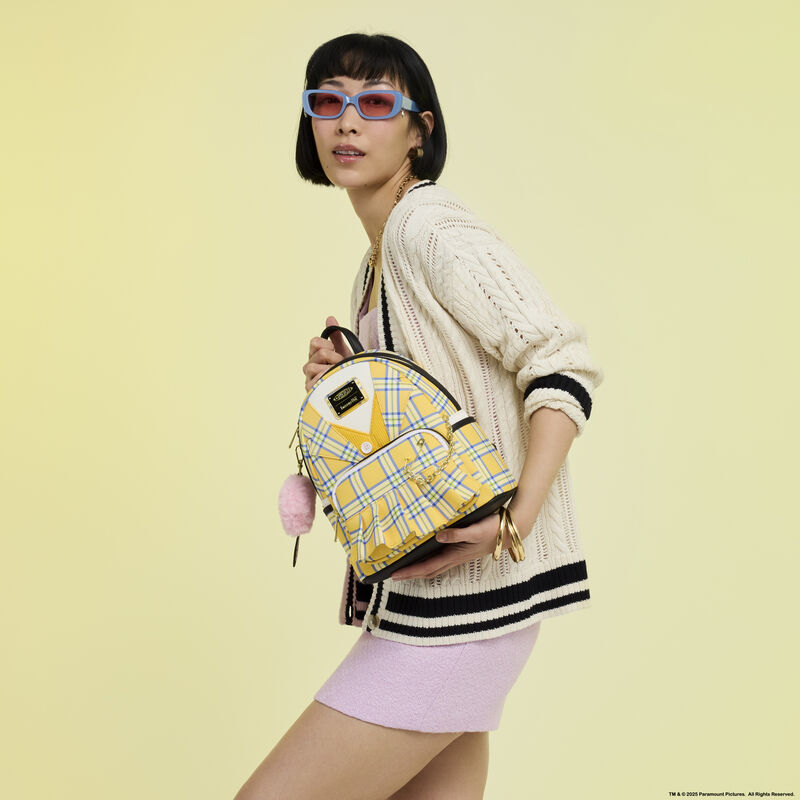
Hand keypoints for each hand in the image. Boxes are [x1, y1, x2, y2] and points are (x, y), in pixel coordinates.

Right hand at [303, 315, 353, 392]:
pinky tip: (333, 381)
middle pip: (317, 353)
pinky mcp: (311, 392)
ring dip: (329, 368)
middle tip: (341, 364)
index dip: (326, 343)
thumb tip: (330, 317)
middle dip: (333, 356)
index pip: (314, 342)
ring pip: (312, 366)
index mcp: (317, 356)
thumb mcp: (345, 352)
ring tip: (338, 374)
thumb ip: (337, 337)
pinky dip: (324, 379)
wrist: (357, 391)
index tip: (335, 349)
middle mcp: (311, 366)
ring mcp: (310, 379)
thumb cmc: (349, 372)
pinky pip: (313, 381)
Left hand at [390, 512, 505, 580]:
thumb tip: (438, 536)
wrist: (510, 531)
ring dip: (419, 571)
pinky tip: (426, 556)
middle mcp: (455, 559)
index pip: (427, 567)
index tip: (395, 574)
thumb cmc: (493, 529)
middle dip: (411, 574)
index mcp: (454, 555)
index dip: (411, 572)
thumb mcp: (475, 530)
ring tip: (405, 569)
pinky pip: (441, 561)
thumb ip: (457, 534)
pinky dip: (429, 563)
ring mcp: (459, 556)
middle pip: (428, 571)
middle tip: (393, 575)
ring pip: (434, 568)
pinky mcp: (462, 551)